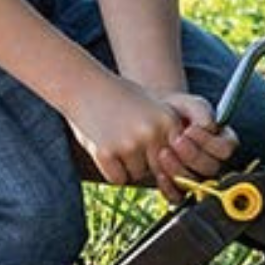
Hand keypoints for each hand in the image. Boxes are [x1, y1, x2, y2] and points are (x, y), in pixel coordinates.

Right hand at [69, 76, 193, 198]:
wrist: (84, 85)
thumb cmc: (121, 97)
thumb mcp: (155, 106)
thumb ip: (169, 133)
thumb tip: (180, 172)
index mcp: (169, 120)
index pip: (177, 158)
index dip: (162, 157)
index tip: (149, 147)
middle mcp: (152, 132)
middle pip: (158, 170)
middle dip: (146, 165)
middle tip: (129, 146)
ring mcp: (129, 143)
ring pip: (136, 175)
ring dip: (127, 167)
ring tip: (115, 141)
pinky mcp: (106, 153)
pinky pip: (116, 179)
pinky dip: (111, 171)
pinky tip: (104, 149)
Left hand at [154, 92, 238, 194]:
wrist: (151, 119)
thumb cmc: (177, 111)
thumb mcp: (192, 104)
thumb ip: (202, 112)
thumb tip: (208, 127)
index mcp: (223, 142)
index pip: (226, 149)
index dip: (209, 142)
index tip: (190, 129)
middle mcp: (213, 162)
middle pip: (211, 168)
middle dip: (192, 155)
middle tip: (176, 140)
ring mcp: (196, 176)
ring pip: (195, 183)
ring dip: (179, 169)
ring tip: (163, 152)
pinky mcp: (179, 187)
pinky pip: (178, 196)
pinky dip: (169, 187)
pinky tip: (159, 172)